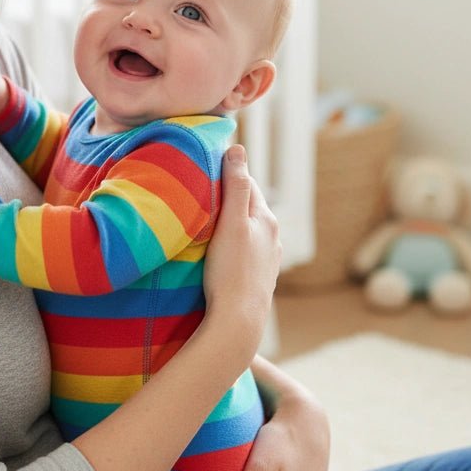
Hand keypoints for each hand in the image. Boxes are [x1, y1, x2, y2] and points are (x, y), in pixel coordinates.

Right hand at [203, 145, 281, 347]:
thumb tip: (237, 149)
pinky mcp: (257, 279)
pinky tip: (216, 256)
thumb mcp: (231, 222)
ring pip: (245, 232)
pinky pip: (243, 253)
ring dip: (228, 226)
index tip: (203, 172)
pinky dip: (230, 247)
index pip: (247, 184)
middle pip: (246, 208)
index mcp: (267, 219)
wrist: (239, 322)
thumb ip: (236, 185)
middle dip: (226, 201)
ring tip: (204, 227)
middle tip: (198, 198)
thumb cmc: (231, 271)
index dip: (226, 175)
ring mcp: (266, 260)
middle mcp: (272, 237)